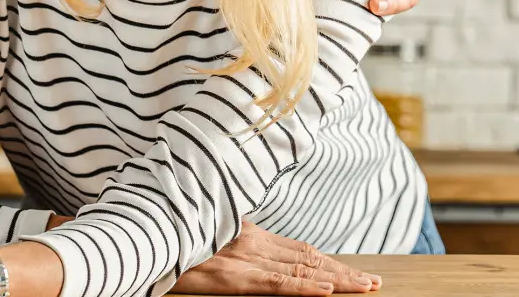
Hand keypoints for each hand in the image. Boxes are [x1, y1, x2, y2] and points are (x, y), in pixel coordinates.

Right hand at [174, 222, 380, 295]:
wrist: (143, 234)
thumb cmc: (168, 232)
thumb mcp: (203, 228)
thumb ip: (227, 236)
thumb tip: (239, 242)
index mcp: (245, 230)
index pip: (297, 249)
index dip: (327, 261)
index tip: (353, 270)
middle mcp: (250, 241)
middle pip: (307, 260)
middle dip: (343, 272)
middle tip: (374, 283)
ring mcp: (243, 258)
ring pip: (301, 272)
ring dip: (338, 281)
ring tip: (366, 288)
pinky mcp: (233, 277)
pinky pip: (277, 284)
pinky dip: (306, 288)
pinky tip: (329, 292)